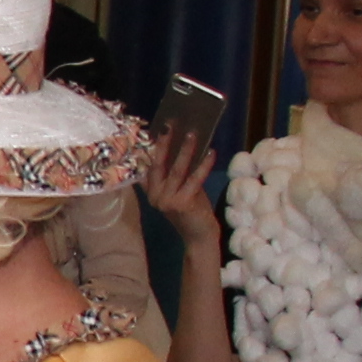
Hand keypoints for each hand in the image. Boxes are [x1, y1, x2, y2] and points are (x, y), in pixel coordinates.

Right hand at [139, 125, 222, 257]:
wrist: (199, 237)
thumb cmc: (192, 212)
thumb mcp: (180, 191)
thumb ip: (176, 176)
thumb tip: (180, 149)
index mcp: (151, 192)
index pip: (150, 167)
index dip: (154, 148)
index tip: (159, 129)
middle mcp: (155, 196)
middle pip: (159, 165)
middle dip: (165, 143)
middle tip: (171, 125)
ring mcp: (167, 201)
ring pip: (177, 170)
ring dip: (186, 150)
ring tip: (193, 133)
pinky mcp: (182, 203)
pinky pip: (194, 179)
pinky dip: (203, 165)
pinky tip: (211, 153)